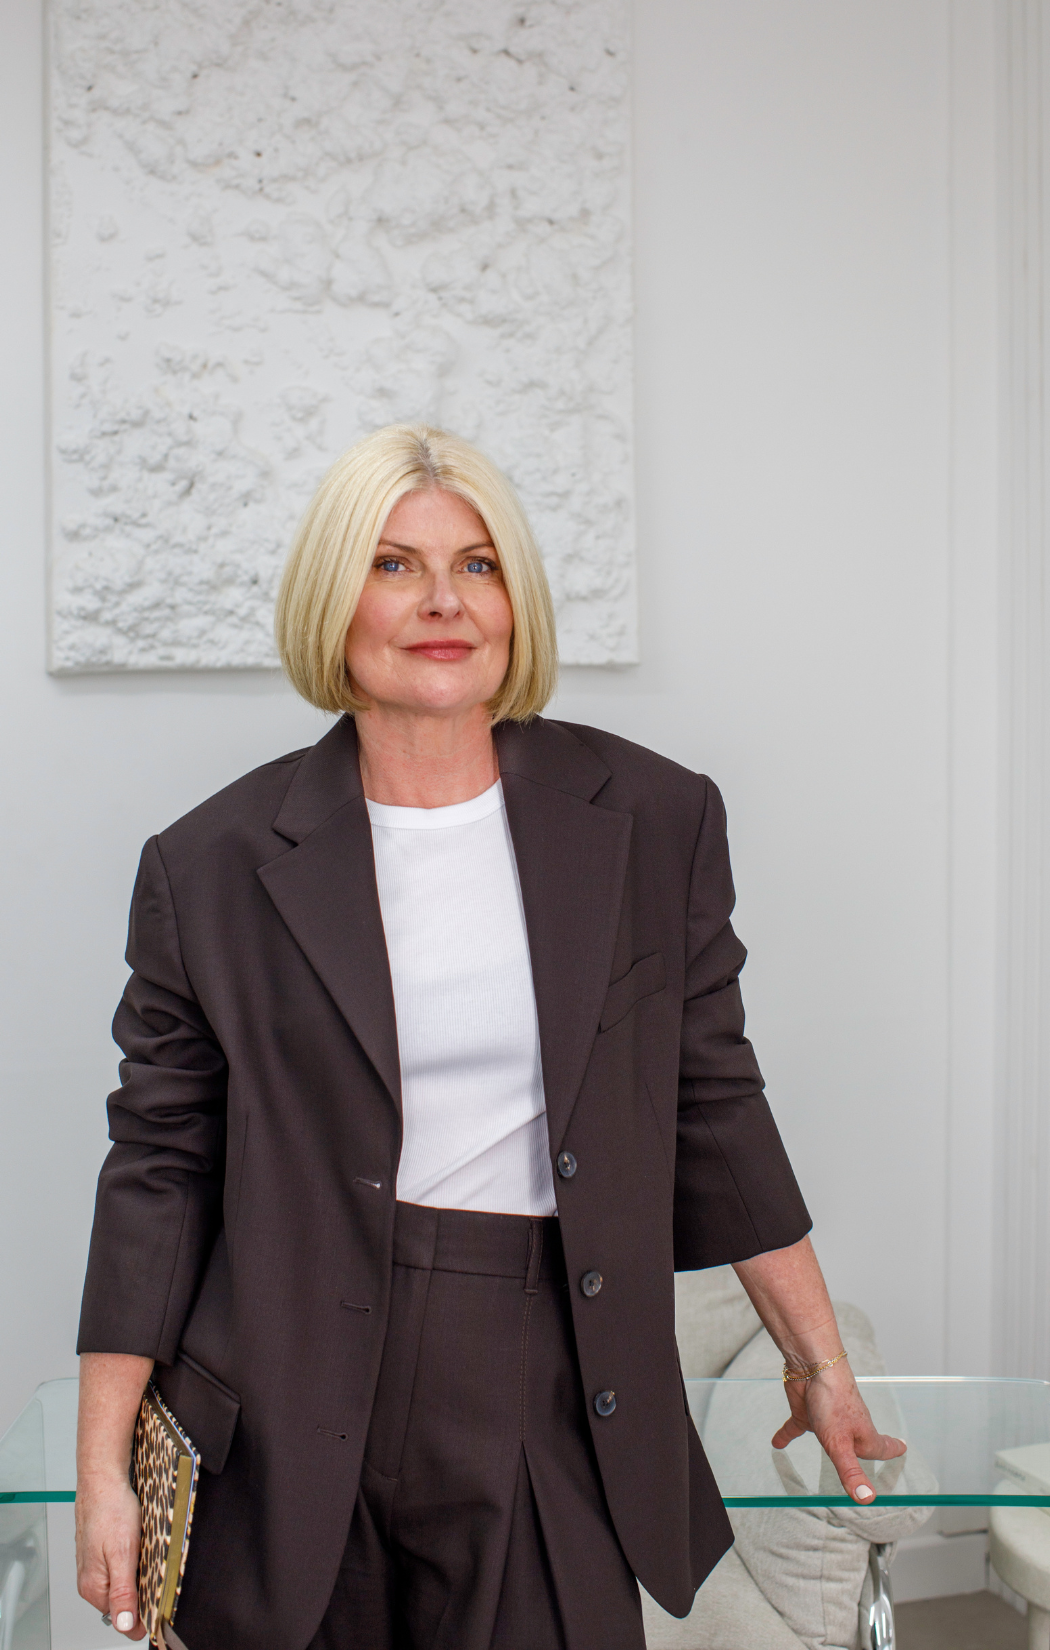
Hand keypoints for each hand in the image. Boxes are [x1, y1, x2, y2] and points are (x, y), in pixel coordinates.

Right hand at [75, 1471, 146, 1638]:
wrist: (103, 1480)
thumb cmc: (110, 1509)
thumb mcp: (122, 1553)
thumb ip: (123, 1592)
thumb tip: (125, 1624)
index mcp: (94, 1588)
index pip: (123, 1621)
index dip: (145, 1615)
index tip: (163, 1604)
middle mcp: (92, 1582)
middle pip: (126, 1603)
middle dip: (145, 1592)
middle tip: (158, 1569)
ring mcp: (97, 1568)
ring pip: (126, 1584)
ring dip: (141, 1576)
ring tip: (148, 1555)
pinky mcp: (103, 1555)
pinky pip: (124, 1568)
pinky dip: (136, 1562)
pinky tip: (141, 1547)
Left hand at [771, 1359, 905, 1502]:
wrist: (811, 1365)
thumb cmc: (832, 1402)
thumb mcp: (841, 1445)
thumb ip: (851, 1473)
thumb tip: (866, 1499)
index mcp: (861, 1435)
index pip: (881, 1448)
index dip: (891, 1451)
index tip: (902, 1449)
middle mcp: (846, 1427)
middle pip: (858, 1442)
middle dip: (866, 1450)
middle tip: (879, 1450)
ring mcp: (826, 1419)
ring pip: (829, 1436)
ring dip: (829, 1444)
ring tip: (832, 1450)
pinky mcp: (805, 1411)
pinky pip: (796, 1427)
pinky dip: (787, 1435)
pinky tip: (777, 1444)